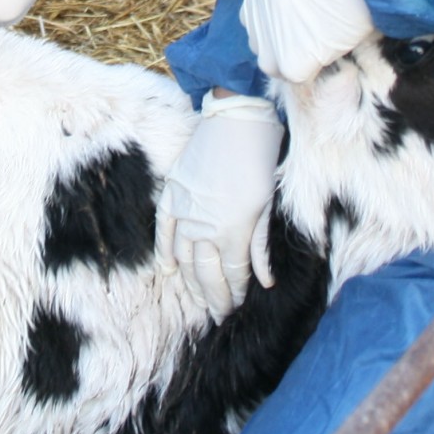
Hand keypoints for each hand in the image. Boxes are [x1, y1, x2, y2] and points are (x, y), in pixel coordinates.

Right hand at [157, 91, 283, 319]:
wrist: (237, 118)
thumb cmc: (261, 158)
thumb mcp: (270, 205)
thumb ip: (261, 245)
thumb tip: (264, 280)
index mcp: (234, 228)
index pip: (232, 273)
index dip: (235, 293)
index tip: (237, 306)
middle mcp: (205, 224)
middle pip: (205, 272)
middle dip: (213, 297)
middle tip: (218, 314)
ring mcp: (185, 210)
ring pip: (183, 257)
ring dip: (191, 281)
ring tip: (199, 298)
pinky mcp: (173, 194)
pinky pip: (163, 231)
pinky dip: (164, 251)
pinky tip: (169, 270)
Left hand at [240, 0, 373, 82]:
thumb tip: (309, 15)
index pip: (260, 20)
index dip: (284, 29)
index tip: (308, 25)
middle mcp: (259, 7)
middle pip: (263, 47)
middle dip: (287, 49)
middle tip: (321, 39)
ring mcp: (271, 33)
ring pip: (276, 66)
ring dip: (300, 61)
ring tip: (332, 40)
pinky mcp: (290, 56)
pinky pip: (298, 76)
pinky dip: (318, 68)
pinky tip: (338, 44)